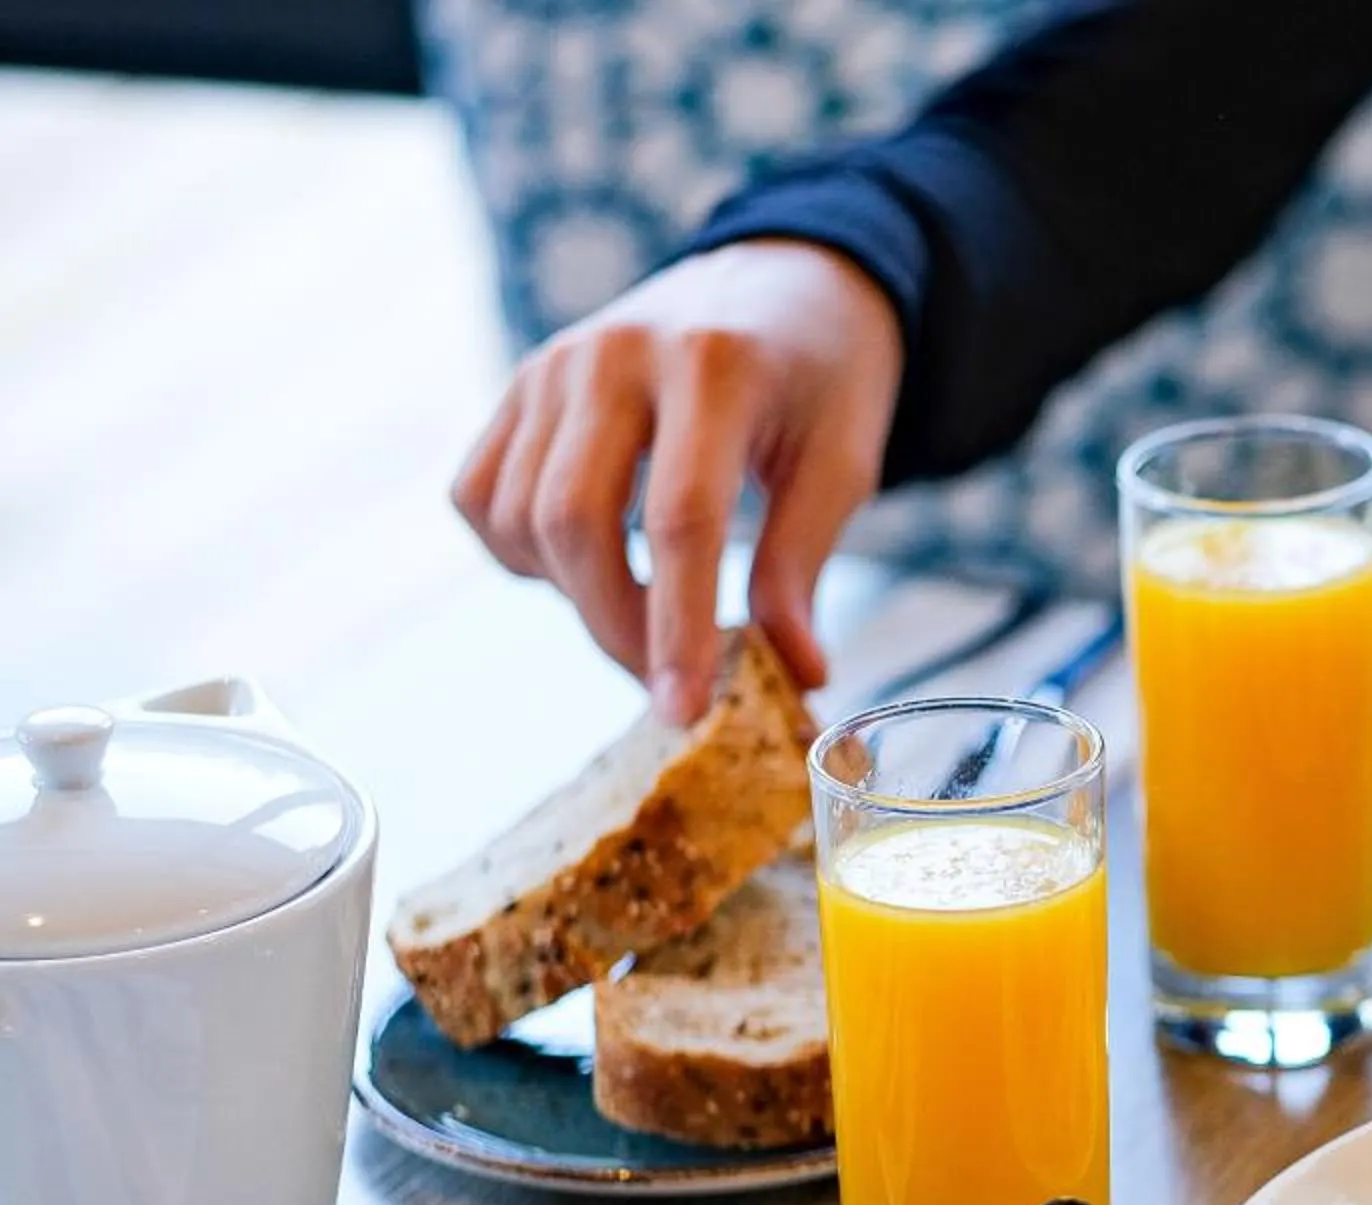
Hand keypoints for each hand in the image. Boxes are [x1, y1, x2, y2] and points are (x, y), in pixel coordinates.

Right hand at [450, 239, 903, 720]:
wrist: (777, 279)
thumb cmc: (821, 375)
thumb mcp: (843, 461)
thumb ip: (802, 565)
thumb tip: (792, 674)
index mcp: (713, 365)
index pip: (680, 521)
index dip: (677, 629)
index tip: (685, 711)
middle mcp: (614, 354)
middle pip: (575, 524)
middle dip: (617, 629)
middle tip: (671, 683)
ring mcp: (552, 364)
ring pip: (518, 517)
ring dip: (574, 596)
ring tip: (646, 612)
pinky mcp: (519, 385)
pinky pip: (481, 495)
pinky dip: (522, 555)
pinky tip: (591, 561)